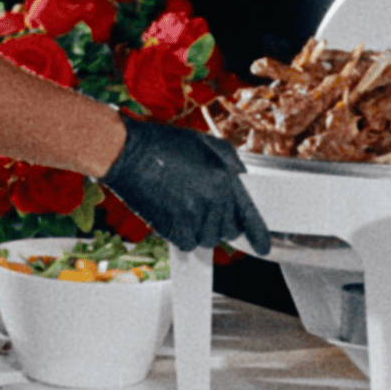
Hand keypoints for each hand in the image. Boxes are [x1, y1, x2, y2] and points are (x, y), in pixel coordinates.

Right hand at [104, 120, 270, 256]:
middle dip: (222, 223)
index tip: (262, 246)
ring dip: (202, 229)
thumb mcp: (207, 143)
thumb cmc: (163, 144)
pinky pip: (188, 244)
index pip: (249, 215)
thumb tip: (242, 182)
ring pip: (208, 239)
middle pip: (229, 231)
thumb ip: (231, 163)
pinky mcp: (172, 228)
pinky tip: (175, 216)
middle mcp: (212, 201)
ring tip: (187, 207)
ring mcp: (191, 216)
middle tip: (206, 208)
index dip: (258, 234)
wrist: (127, 153)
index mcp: (224, 179)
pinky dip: (183, 236)